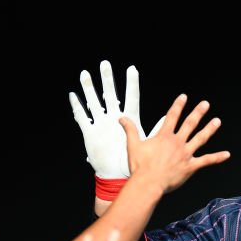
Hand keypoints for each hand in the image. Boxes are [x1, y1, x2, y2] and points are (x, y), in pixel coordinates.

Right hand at [70, 60, 160, 178]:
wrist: (118, 176)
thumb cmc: (134, 162)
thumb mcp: (146, 143)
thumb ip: (155, 129)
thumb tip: (168, 116)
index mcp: (128, 119)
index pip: (131, 97)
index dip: (131, 83)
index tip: (132, 68)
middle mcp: (114, 119)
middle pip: (110, 95)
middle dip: (107, 80)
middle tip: (105, 64)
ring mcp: (101, 125)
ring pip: (94, 102)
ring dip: (89, 89)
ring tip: (85, 74)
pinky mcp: (90, 134)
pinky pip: (82, 118)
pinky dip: (77, 108)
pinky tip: (73, 96)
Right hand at [122, 94, 229, 195]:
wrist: (148, 183)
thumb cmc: (140, 167)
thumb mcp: (133, 146)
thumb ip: (130, 130)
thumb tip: (122, 118)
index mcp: (164, 137)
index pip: (172, 116)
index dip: (178, 105)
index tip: (184, 97)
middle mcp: (177, 142)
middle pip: (190, 124)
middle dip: (198, 112)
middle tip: (205, 104)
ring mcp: (185, 154)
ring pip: (200, 138)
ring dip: (209, 129)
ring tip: (217, 121)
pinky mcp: (190, 166)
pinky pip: (206, 161)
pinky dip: (217, 158)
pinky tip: (226, 154)